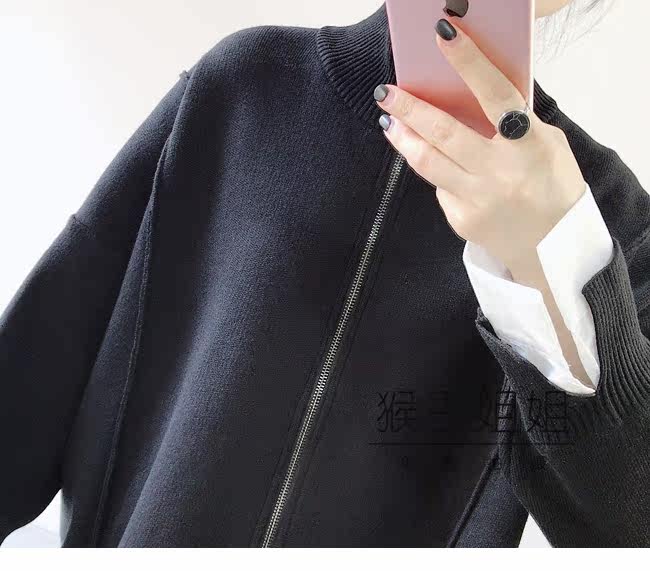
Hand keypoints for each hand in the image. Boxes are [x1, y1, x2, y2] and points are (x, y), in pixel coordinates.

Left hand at [375, 19, 585, 276]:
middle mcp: (500, 174)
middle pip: (445, 133)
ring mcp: (477, 200)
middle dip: (410, 108)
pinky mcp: (461, 220)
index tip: (444, 35)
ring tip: (389, 121)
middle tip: (386, 91)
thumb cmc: (554, 188)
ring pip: (428, 163)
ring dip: (404, 138)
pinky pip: (440, 188)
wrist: (553, 248)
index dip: (469, 62)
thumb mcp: (548, 146)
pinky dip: (437, 173)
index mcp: (528, 147)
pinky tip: (440, 168)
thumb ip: (515, 124)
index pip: (495, 95)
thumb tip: (474, 97)